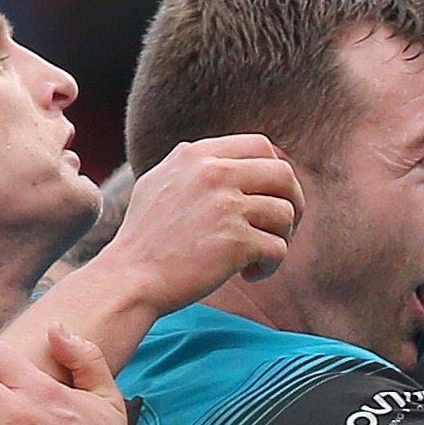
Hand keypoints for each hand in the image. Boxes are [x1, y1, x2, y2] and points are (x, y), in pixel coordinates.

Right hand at [91, 134, 303, 313]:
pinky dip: (270, 265)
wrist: (130, 278)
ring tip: (257, 255)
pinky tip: (249, 273)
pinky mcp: (236, 242)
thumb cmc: (144, 239)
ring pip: (286, 213)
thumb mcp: (158, 183)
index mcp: (197, 155)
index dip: (275, 171)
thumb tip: (223, 158)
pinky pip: (278, 249)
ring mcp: (226, 207)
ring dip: (281, 238)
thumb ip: (190, 165)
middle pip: (284, 174)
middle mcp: (214, 174)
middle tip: (281, 226)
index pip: (261, 146)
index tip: (271, 195)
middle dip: (293, 201)